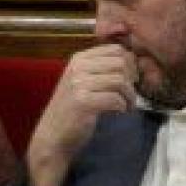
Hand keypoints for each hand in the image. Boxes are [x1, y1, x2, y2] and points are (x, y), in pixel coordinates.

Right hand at [27, 44, 137, 185]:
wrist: (53, 136)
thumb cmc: (73, 111)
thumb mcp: (84, 83)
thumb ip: (102, 70)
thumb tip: (132, 62)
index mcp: (79, 59)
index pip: (116, 49)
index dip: (130, 65)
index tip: (130, 81)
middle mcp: (78, 67)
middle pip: (121, 63)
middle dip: (132, 81)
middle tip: (131, 96)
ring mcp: (79, 84)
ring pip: (121, 81)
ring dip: (130, 96)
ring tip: (127, 106)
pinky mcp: (83, 102)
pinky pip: (115, 99)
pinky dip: (123, 107)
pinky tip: (119, 112)